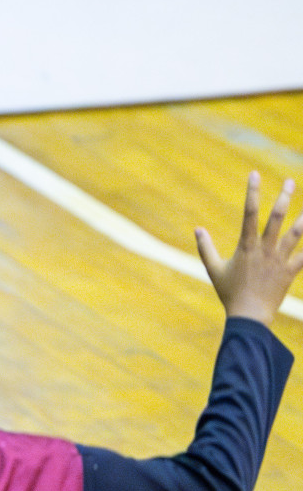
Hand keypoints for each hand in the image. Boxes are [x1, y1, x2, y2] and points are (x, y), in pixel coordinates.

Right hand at [195, 172, 302, 325]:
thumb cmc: (229, 293)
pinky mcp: (291, 272)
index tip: (255, 174)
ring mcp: (280, 260)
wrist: (250, 316)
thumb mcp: (213, 269)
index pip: (249, 212)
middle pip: (277, 218)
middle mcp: (265, 249)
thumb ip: (205, 248)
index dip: (252, 192)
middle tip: (291, 181)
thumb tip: (197, 229)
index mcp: (246, 246)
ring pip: (297, 234)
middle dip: (285, 197)